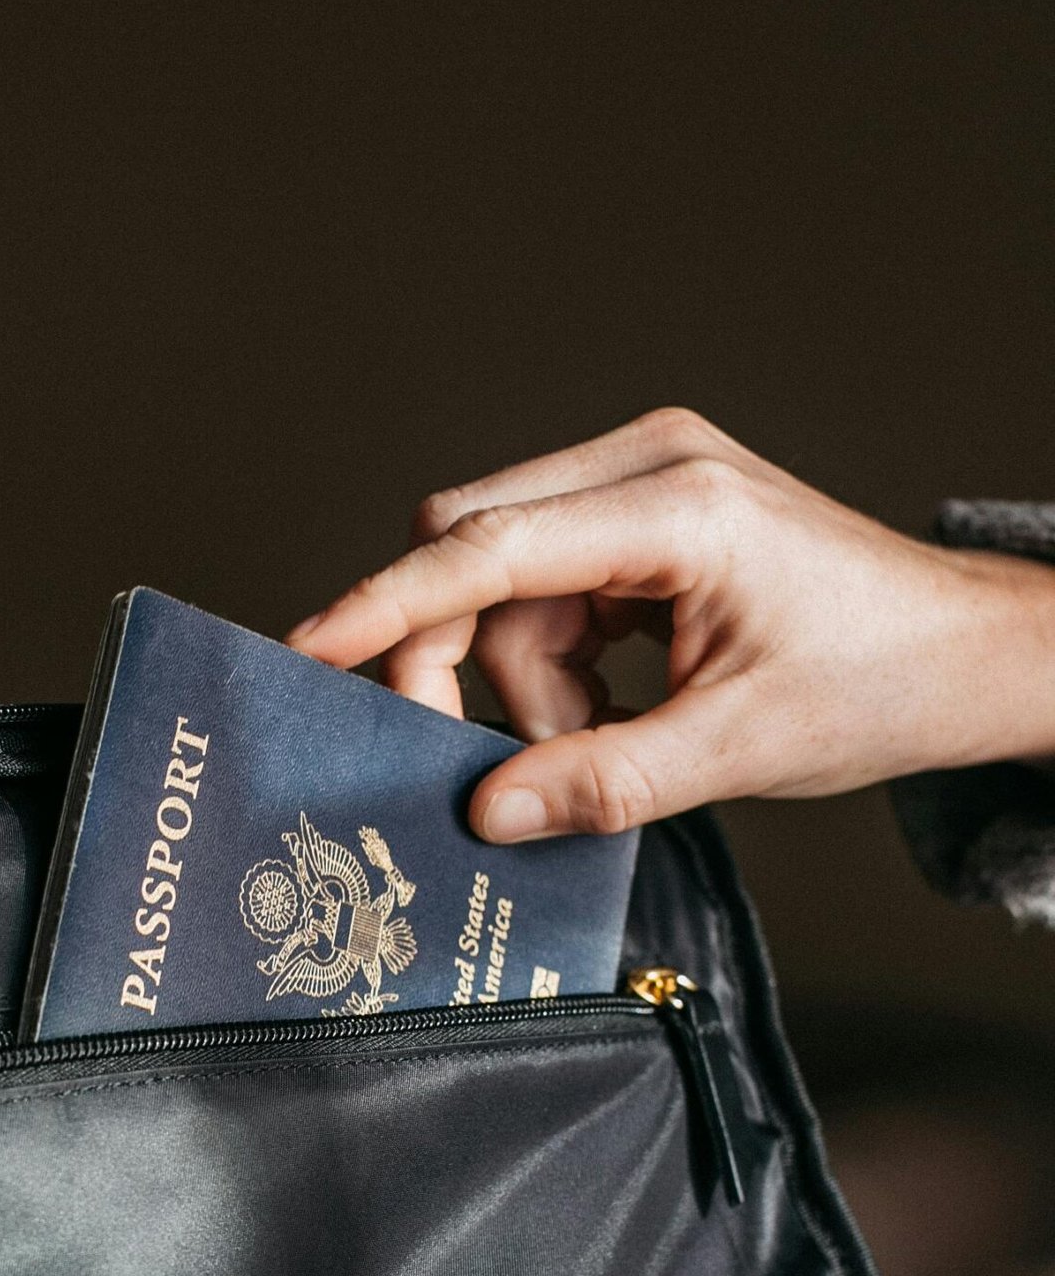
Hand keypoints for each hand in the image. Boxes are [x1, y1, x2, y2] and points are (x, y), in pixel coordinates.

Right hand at [289, 409, 1054, 841]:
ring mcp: (649, 478)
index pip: (487, 547)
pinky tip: (617, 701)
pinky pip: (546, 578)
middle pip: (476, 545)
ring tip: (605, 738)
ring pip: (506, 575)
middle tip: (499, 760)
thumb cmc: (880, 683)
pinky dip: (556, 656)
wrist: (965, 654)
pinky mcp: (648, 510)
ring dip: (527, 674)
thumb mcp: (737, 751)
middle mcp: (651, 464)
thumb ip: (602, 782)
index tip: (311, 651)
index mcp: (678, 507)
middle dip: (467, 657)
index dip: (386, 607)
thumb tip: (486, 811)